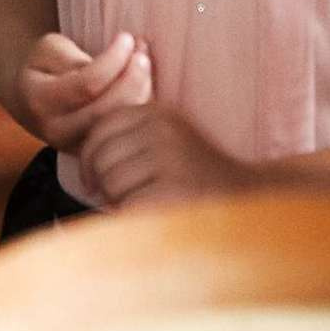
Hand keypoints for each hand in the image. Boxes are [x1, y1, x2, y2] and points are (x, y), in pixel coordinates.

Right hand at [16, 29, 152, 149]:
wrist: (30, 101)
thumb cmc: (43, 67)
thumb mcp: (48, 50)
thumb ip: (75, 58)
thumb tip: (113, 61)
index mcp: (41, 102)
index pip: (86, 86)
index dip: (112, 61)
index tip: (126, 38)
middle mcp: (57, 131)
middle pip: (106, 112)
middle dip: (132, 80)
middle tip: (142, 53)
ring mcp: (76, 148)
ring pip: (118, 126)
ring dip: (141, 93)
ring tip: (144, 62)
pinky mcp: (95, 152)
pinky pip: (124, 133)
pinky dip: (140, 107)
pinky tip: (145, 83)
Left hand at [78, 99, 247, 211]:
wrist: (246, 200)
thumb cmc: (196, 176)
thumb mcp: (166, 140)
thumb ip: (131, 137)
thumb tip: (83, 158)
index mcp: (157, 112)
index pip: (101, 129)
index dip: (90, 159)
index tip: (94, 180)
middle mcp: (163, 129)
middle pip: (101, 158)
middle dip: (104, 184)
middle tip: (124, 199)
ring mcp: (170, 158)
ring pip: (112, 183)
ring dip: (120, 203)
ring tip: (145, 206)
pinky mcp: (173, 190)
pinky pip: (128, 206)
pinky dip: (132, 219)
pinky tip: (153, 218)